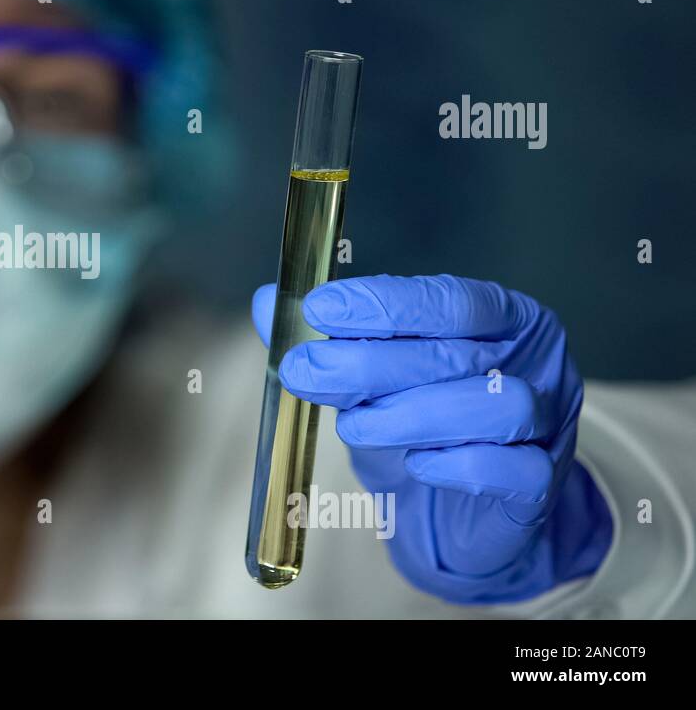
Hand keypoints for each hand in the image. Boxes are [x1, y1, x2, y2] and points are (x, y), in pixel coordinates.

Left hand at [252, 274, 613, 603]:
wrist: (460, 517)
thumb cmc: (422, 428)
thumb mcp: (369, 380)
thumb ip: (325, 339)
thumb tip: (266, 301)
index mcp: (501, 317)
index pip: (447, 299)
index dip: (382, 303)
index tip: (318, 309)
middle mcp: (535, 361)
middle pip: (455, 352)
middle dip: (369, 362)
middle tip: (304, 370)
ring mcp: (548, 423)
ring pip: (496, 405)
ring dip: (411, 414)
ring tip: (354, 426)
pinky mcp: (542, 485)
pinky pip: (514, 470)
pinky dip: (457, 465)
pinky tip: (415, 464)